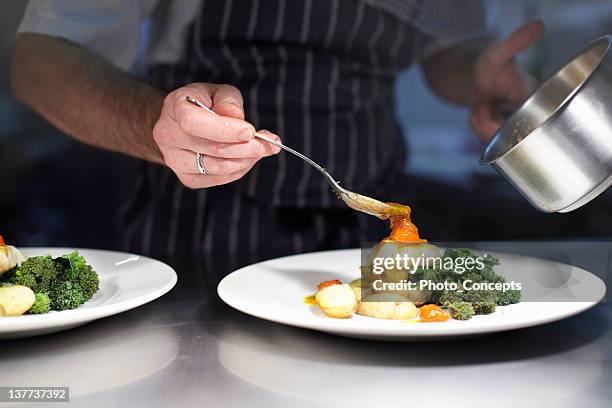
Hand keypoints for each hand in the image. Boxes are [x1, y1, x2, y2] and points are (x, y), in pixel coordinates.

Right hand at [153, 83, 280, 187]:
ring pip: (218, 167)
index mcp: (174, 107)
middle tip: (271, 143)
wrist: (180, 123)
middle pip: (213, 149)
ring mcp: (174, 160)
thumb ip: (229, 102)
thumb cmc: (203, 104)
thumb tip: (237, 119)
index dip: (225, 130)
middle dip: (248, 147)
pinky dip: (239, 169)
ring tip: (263, 149)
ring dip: (247, 160)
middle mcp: (168, 135)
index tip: (250, 132)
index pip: (194, 123)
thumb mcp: (218, 92)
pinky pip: (219, 179)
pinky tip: (247, 158)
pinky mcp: (186, 177)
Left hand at [470, 19, 544, 140]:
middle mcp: (529, 110)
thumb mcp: (494, 55)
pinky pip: (491, 140)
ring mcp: (515, 119)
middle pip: (512, 138)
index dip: (504, 126)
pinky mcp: (502, 126)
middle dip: (488, 126)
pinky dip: (479, 128)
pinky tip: (478, 112)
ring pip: (498, 141)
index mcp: (535, 97)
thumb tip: (538, 25)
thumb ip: (514, 44)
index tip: (486, 109)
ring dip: (481, 126)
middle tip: (480, 106)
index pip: (528, 127)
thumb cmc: (480, 62)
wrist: (460, 70)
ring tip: (479, 106)